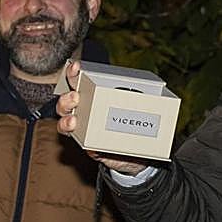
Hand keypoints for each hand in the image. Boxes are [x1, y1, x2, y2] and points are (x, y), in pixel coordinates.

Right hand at [56, 61, 148, 175]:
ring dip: (66, 120)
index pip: (79, 81)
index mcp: (95, 96)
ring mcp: (85, 130)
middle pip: (66, 102)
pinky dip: (80, 143)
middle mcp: (86, 111)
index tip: (76, 66)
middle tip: (75, 97)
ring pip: (65, 123)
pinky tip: (86, 140)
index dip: (73, 73)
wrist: (136, 155)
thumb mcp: (139, 110)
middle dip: (67, 98)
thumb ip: (142, 101)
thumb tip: (156, 94)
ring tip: (74, 120)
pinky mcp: (88, 147)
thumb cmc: (135, 126)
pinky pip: (78, 144)